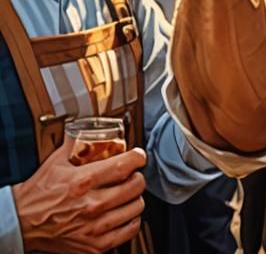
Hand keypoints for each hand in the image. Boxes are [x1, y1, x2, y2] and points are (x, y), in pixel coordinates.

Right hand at [12, 142, 146, 253]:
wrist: (21, 223)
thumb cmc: (38, 193)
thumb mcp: (56, 162)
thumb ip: (76, 143)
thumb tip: (90, 128)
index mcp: (82, 181)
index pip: (125, 165)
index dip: (138, 157)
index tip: (138, 156)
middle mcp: (90, 205)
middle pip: (135, 185)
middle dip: (137, 176)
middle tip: (131, 176)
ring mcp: (93, 227)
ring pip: (136, 207)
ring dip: (134, 198)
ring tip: (127, 195)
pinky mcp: (94, 245)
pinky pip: (129, 230)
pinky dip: (131, 220)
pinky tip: (124, 214)